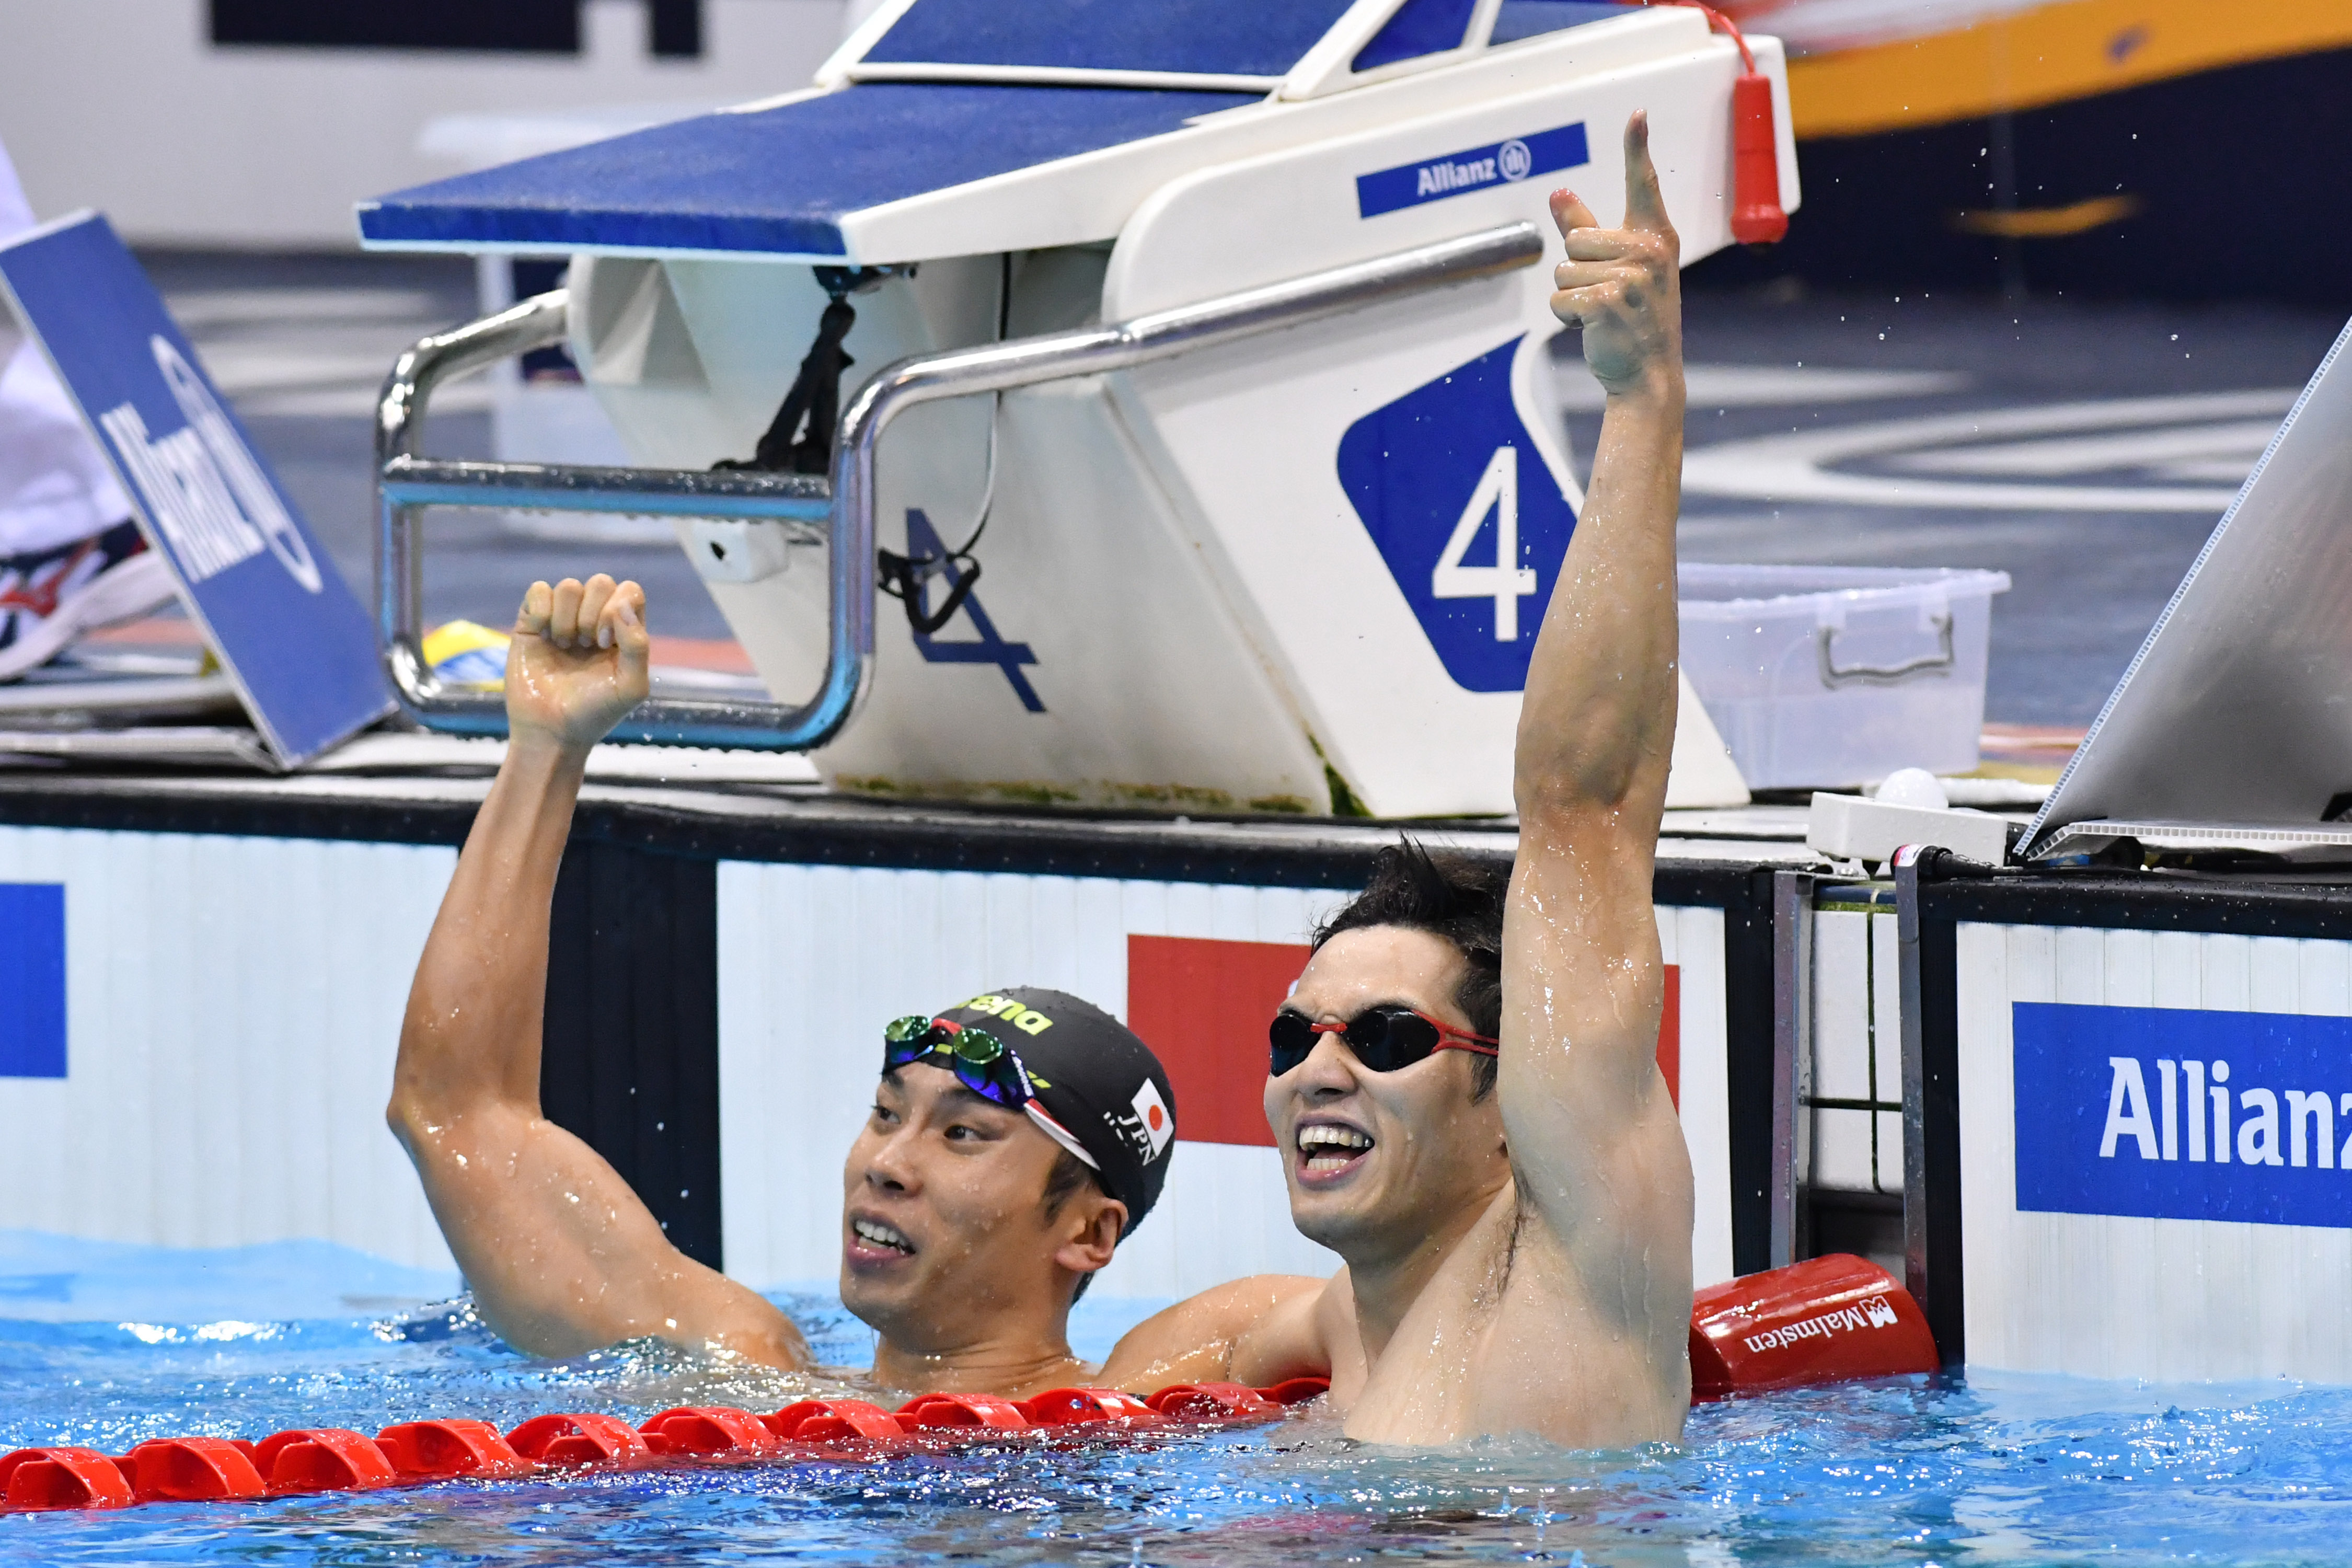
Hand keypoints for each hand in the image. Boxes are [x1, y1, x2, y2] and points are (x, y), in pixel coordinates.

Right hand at [505, 574, 649, 751]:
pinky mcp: (532, 623)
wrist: (550, 732)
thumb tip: (623, 607)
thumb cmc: (594, 713)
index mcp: (623, 632)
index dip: (618, 608)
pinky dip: (541, 609)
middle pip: (601, 583)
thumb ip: (638, 646)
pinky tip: (542, 635)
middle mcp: (594, 621)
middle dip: (592, 614)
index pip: (629, 592)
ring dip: (566, 618)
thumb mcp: (631, 687)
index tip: (606, 643)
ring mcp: (563, 619)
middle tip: (585, 646)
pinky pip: (538, 590)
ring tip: (563, 646)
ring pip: (569, 586)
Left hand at [1548, 112, 1682, 399]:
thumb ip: (1587, 229)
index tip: (1636, 114)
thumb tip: (1558, 192)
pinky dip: (1566, 318)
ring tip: (1602, 314)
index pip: (1643, 184)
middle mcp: (1648, 251)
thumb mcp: (1618, 270)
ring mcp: (1631, 277)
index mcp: (1655, 238)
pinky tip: (1593, 329)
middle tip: (1606, 297)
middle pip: (1575, 239)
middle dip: (1577, 271)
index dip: (1636, 148)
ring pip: (1563, 270)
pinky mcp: (1607, 302)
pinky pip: (1558, 299)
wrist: (1648, 375)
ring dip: (1570, 297)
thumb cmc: (1633, 318)